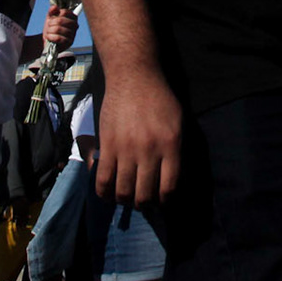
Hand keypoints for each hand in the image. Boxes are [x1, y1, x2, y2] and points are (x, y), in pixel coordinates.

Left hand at [42, 3, 78, 45]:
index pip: (64, 12)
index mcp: (72, 17)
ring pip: (58, 29)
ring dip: (49, 31)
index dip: (56, 15)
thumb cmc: (51, 28)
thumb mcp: (50, 18)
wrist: (48, 41)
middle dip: (51, 23)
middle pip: (60, 20)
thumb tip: (55, 7)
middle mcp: (75, 25)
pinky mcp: (69, 43)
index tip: (53, 18)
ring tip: (49, 33)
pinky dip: (51, 37)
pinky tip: (49, 37)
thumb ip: (52, 11)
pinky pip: (58, 38)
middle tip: (49, 26)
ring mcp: (73, 34)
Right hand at [95, 66, 181, 208]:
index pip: (168, 188)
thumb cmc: (159, 99)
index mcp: (171, 145)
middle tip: (142, 201)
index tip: (161, 201)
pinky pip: (102, 179)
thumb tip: (172, 180)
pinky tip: (107, 192)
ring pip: (123, 192)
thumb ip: (177, 151)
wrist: (134, 76)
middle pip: (145, 195)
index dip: (164, 201)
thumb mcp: (179, 123)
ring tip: (126, 197)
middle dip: (144, 204)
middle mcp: (149, 150)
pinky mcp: (107, 145)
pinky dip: (104, 192)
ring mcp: (127, 149)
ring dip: (125, 200)